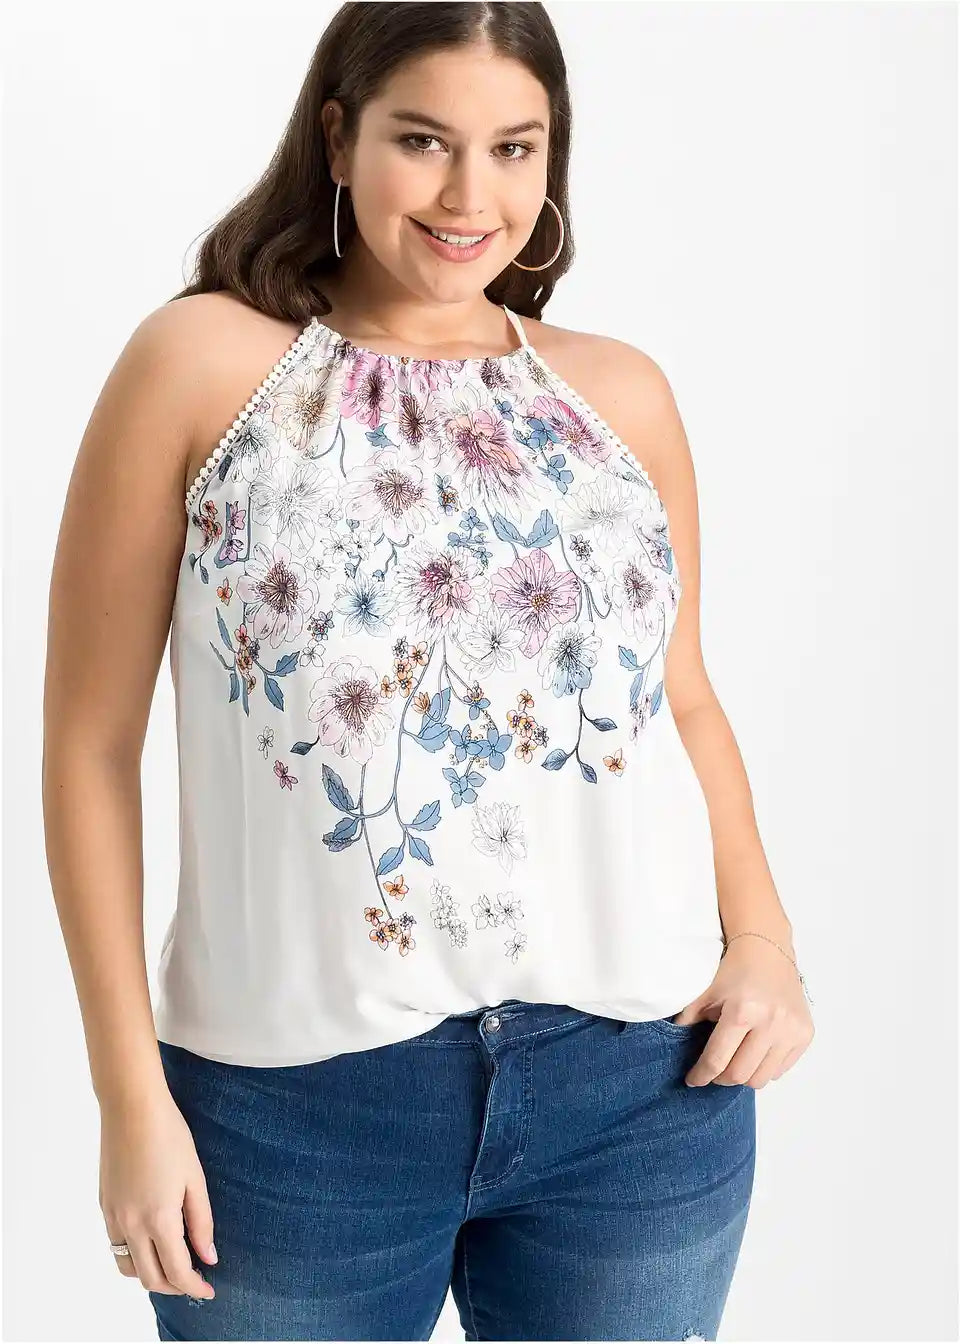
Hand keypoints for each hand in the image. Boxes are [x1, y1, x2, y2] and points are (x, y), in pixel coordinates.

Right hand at [98, 1090, 216, 1299]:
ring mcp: (113, 1217)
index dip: (195, 1287)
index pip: (177, 1272)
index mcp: (158, 1219)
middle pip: (150, 1278)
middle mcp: (131, 1225)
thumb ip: (202, 1222)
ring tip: (173, 1262)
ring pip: (128, 1267)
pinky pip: (116, 1245)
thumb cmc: (169, 1136)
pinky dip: (134, 1254)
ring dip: (150, 1273)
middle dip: (174, 1286)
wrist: (131, 1108)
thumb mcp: (195, 1178)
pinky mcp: (104, 1206)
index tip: (209, 1289)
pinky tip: (151, 1239)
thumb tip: (209, 1257)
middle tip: (195, 1279)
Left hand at [672, 935, 814, 1088]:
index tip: (693, 1080)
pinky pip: (781, 1069)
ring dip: (744, 1076)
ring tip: (735, 1062)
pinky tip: (755, 1053)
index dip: (701, 1075)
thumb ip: (687, 1019)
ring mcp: (791, 1030)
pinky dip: (765, 1068)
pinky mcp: (805, 1034)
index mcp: (742, 1011)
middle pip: (740, 1075)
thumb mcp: (705, 992)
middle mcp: (771, 1023)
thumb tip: (672, 1043)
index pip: (718, 1060)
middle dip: (721, 1078)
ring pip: (762, 1078)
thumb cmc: (734, 970)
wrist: (767, 951)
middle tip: (714, 1071)